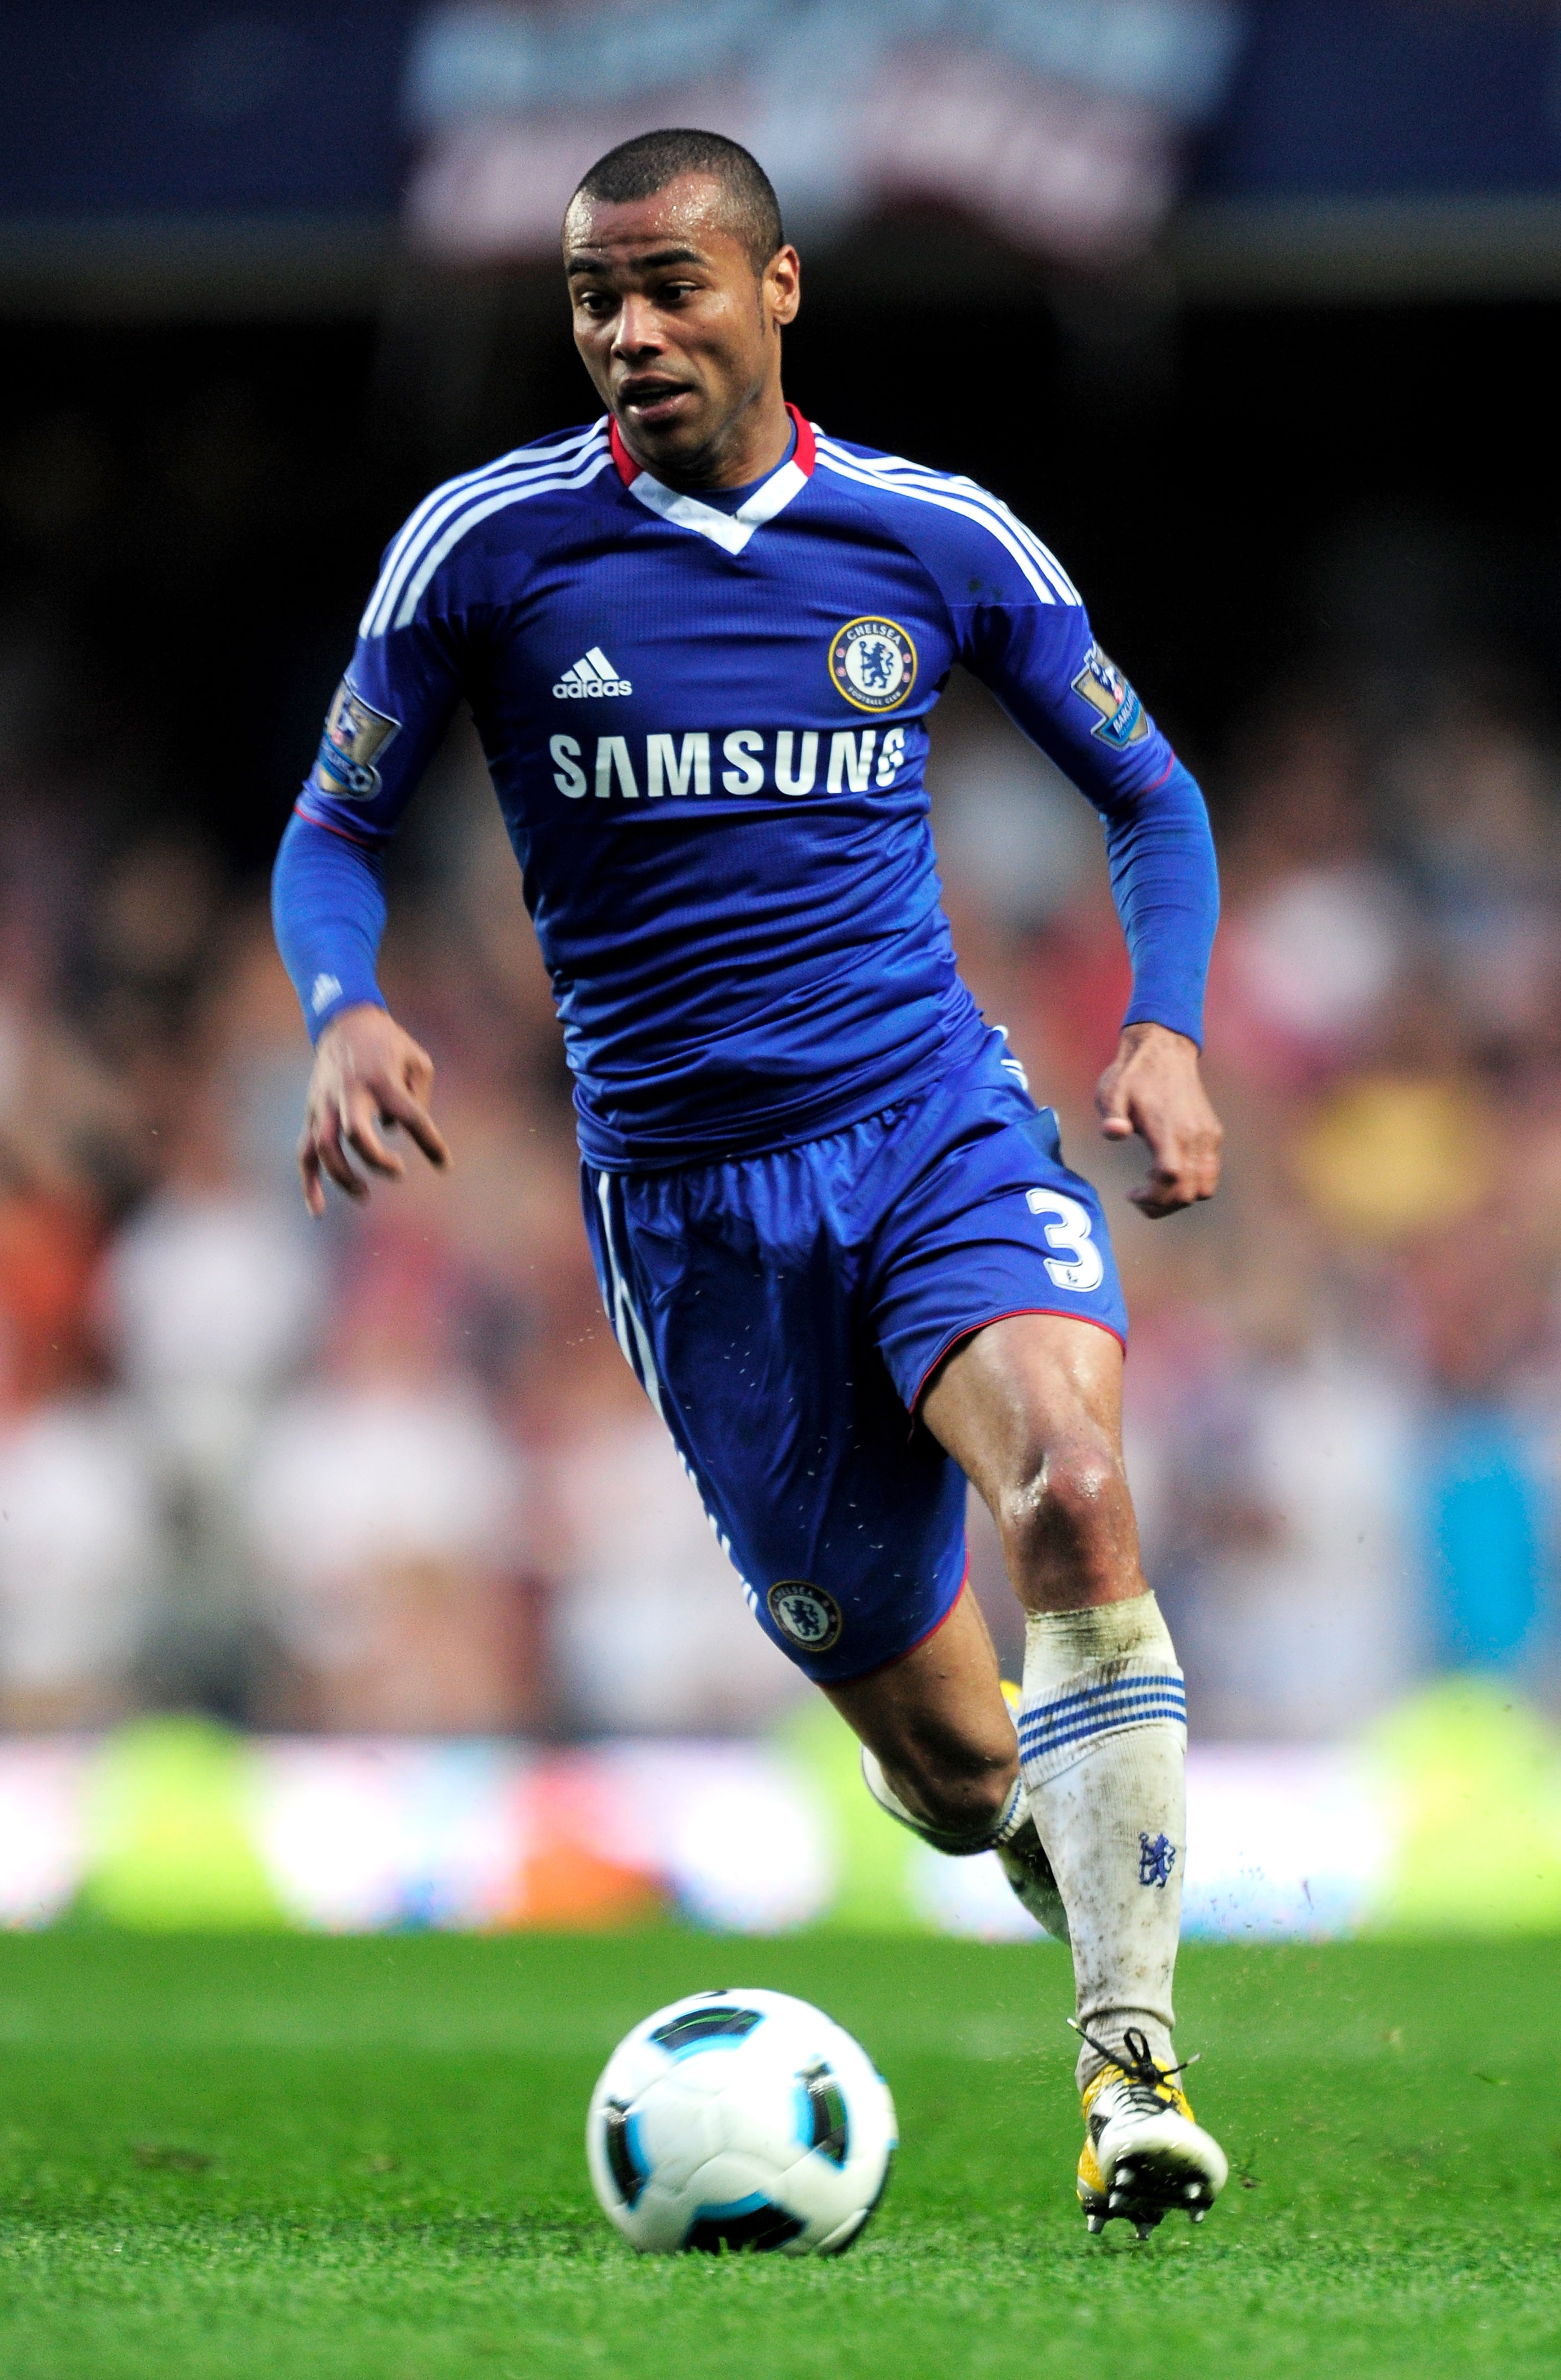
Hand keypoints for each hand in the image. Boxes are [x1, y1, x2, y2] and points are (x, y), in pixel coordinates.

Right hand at [297, 1003, 449, 1217]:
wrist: (344, 1021)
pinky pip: (305, 1152)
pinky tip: (317, 1210)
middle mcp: (350, 1093)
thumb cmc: (389, 1045)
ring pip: (325, 1149)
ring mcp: (326, 1104)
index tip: (444, 1164)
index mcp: (382, 1079)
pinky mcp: (313, 1113)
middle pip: (357, 1135)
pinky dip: (309, 1183)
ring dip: (344, 1177)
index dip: (429, 1143)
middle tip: (400, 1171)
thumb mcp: (418, 1061)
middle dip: (377, 1160)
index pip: (410, 1117)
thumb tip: (395, 1130)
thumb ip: (416, 1098)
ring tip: (365, 1195)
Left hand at [1095, 1022, 1221, 1218]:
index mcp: (1168, 1129)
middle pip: (1188, 1192)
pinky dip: (1192, 1184)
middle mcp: (1194, 1136)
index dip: (1152, 1197)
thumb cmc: (1132, 1074)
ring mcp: (1207, 1136)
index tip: (1131, 1195)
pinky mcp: (1213, 1134)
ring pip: (1204, 1188)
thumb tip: (1114, 1132)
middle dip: (1163, 1205)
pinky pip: (1210, 1173)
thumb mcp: (1111, 1091)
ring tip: (1155, 1189)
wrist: (1164, 1049)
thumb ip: (1111, 1115)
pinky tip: (1167, 1171)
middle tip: (1139, 1199)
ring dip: (1180, 1198)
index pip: (1169, 1179)